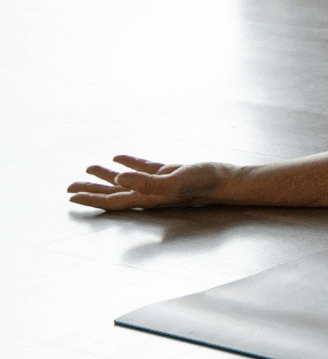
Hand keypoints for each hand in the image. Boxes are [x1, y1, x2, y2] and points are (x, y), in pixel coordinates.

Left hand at [68, 156, 232, 210]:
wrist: (226, 182)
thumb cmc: (202, 184)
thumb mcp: (173, 182)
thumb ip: (146, 182)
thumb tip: (119, 178)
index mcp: (147, 198)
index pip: (112, 200)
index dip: (91, 199)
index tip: (71, 196)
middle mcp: (149, 194)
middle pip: (114, 193)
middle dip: (92, 190)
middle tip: (70, 186)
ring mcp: (159, 184)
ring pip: (126, 180)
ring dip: (106, 176)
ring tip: (89, 169)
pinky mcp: (169, 173)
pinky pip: (143, 168)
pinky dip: (129, 163)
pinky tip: (119, 158)